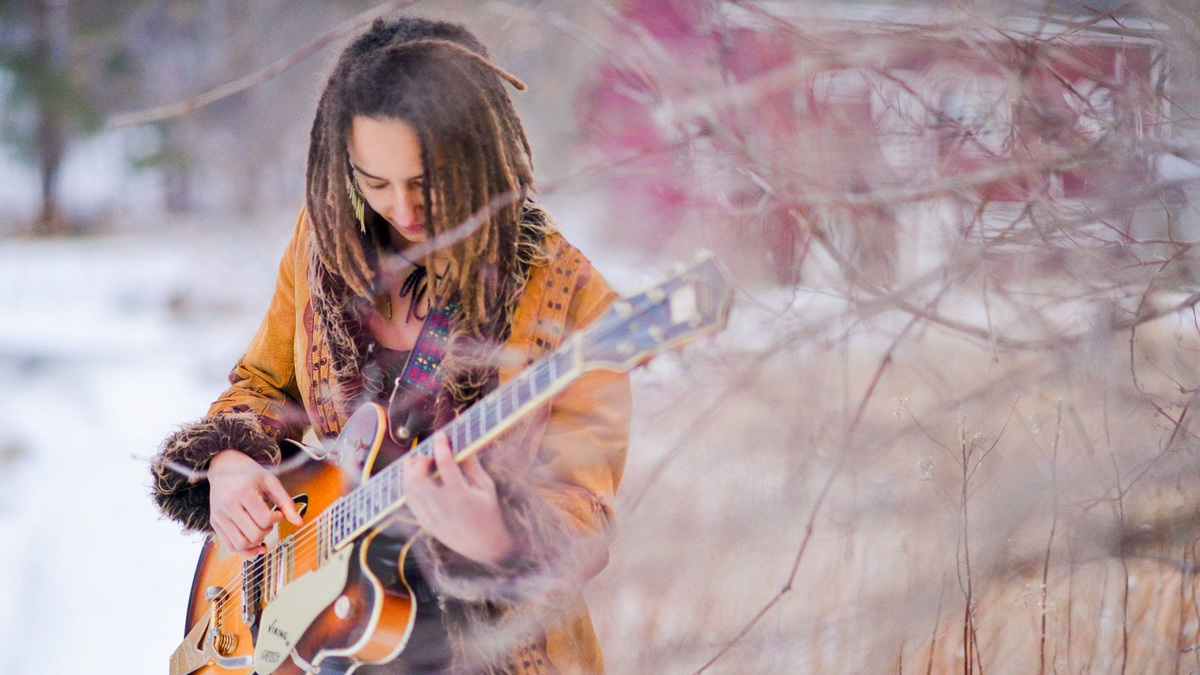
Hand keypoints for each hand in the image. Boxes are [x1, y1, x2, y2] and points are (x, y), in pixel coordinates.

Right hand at [208, 449, 302, 556]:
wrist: (224, 465)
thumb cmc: (249, 473)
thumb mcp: (270, 481)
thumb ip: (286, 502)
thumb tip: (299, 522)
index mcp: (243, 492)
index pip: (264, 519)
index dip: (277, 519)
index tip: (278, 513)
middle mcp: (228, 505)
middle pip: (253, 534)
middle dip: (267, 531)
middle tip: (269, 521)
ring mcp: (219, 516)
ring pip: (241, 544)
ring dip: (257, 542)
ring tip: (262, 530)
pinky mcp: (215, 522)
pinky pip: (229, 546)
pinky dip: (244, 551)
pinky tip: (256, 545)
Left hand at [402, 433, 515, 565]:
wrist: (485, 546)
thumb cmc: (489, 514)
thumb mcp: (486, 488)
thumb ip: (472, 466)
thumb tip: (462, 444)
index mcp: (461, 496)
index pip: (444, 464)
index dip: (441, 446)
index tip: (441, 435)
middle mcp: (442, 507)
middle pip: (416, 478)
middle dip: (418, 461)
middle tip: (428, 456)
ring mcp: (431, 517)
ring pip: (409, 489)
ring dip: (410, 473)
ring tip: (421, 465)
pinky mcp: (426, 524)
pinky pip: (410, 501)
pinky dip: (411, 487)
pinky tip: (420, 480)